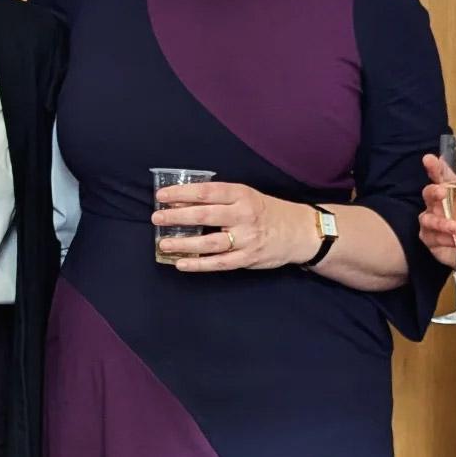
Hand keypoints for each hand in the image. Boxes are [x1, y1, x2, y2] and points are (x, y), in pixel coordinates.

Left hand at [152, 182, 320, 271]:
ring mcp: (246, 239)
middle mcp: (243, 215)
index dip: (181, 194)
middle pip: (205, 215)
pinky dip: (198, 265)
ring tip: (163, 243)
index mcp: (241, 195)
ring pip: (209, 242)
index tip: (161, 197)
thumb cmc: (265, 211)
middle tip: (157, 218)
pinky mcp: (247, 258)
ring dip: (183, 243)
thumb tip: (181, 201)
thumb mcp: (246, 196)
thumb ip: (219, 198)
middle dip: (177, 217)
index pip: (206, 192)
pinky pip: (219, 263)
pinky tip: (181, 263)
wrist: (298, 231)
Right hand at [418, 153, 455, 272]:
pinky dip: (446, 239)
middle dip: (433, 191)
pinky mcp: (429, 238)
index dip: (434, 167)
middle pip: (428, 193)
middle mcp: (437, 205)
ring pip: (428, 218)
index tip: (430, 159)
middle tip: (442, 192)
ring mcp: (431, 221)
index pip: (441, 177)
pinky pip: (433, 237)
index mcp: (451, 194)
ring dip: (442, 222)